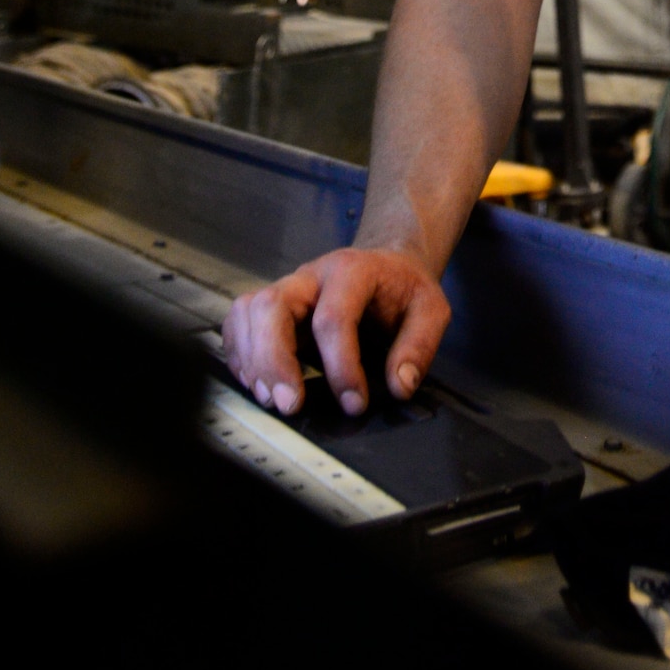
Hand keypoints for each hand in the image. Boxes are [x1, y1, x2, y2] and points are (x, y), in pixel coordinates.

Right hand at [221, 247, 450, 417]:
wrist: (388, 264)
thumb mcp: (431, 309)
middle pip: (271, 306)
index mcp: (351, 271)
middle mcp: (310, 276)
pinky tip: (257, 384)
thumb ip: (419, 346)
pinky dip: (239, 354)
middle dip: (274, 359)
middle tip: (289, 405)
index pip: (333, 317)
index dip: (340, 366)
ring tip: (270, 399)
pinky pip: (239, 322)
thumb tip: (399, 386)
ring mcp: (287, 289)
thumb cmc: (404, 288)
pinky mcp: (272, 307)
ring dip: (252, 359)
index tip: (354, 403)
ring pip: (248, 311)